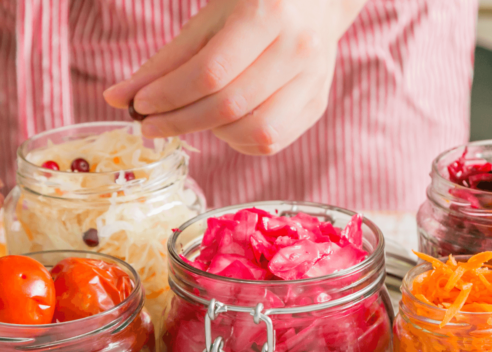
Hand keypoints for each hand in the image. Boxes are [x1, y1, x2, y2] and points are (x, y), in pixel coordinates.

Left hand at [103, 0, 366, 154]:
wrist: (316, 2)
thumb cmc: (254, 5)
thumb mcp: (209, 19)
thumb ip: (167, 61)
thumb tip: (119, 99)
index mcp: (267, 15)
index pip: (211, 72)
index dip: (169, 95)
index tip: (138, 106)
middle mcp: (298, 49)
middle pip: (231, 106)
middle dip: (181, 121)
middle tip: (151, 125)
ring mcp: (313, 81)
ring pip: (256, 132)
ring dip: (213, 133)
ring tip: (195, 117)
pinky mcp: (317, 104)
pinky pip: (272, 141)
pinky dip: (240, 141)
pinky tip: (225, 124)